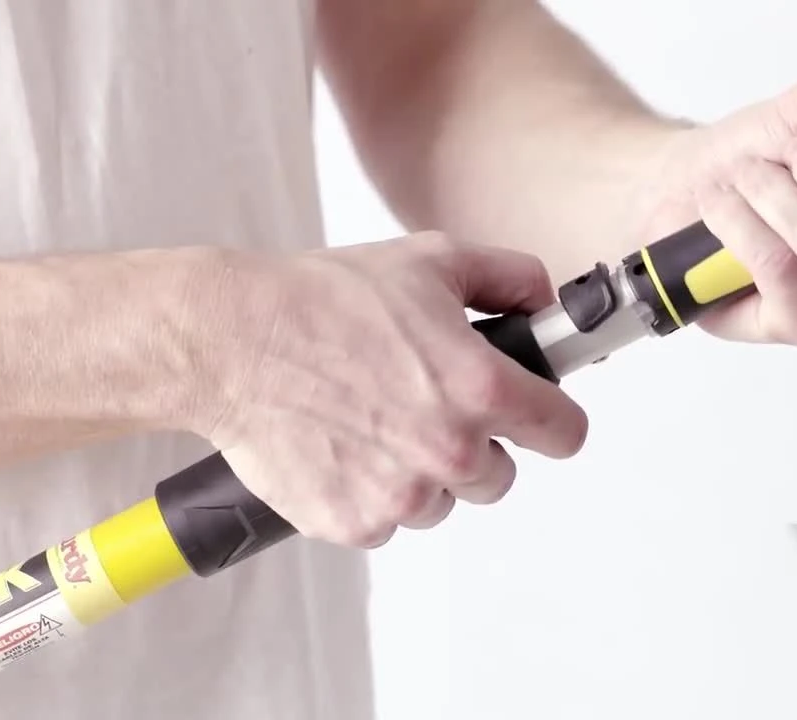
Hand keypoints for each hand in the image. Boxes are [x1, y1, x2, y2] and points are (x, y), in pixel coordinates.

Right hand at [190, 232, 587, 547]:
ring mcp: (401, 496)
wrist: (232, 342)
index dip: (553, 419)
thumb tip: (545, 302)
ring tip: (375, 421)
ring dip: (423, 474)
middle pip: (500, 477)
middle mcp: (449, 451)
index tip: (538, 414)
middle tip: (429, 405)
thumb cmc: (324, 300)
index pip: (565, 434)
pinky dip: (372, 493)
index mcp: (479, 389)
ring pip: (443, 503)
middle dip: (477, 446)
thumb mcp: (432, 260)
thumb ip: (509, 277)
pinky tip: (343, 446)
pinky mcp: (355, 523)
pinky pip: (388, 521)